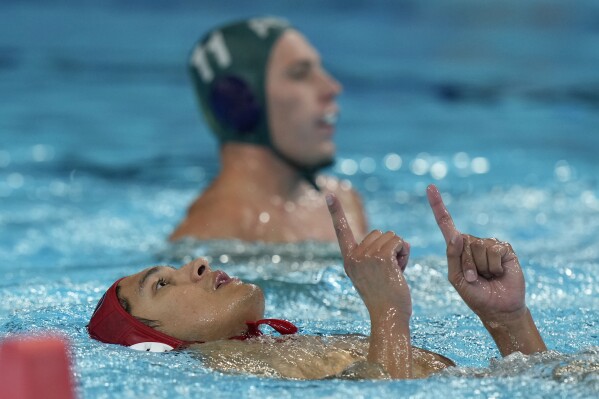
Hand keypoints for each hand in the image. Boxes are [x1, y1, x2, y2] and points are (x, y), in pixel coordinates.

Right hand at [327, 193, 412, 378]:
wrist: (388, 317)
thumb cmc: (385, 300)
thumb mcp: (371, 276)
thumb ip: (372, 256)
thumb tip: (387, 237)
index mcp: (349, 260)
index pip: (341, 231)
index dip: (336, 212)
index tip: (329, 194)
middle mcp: (355, 256)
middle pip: (378, 233)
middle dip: (389, 247)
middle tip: (389, 270)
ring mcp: (367, 256)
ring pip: (391, 236)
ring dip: (399, 251)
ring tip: (395, 272)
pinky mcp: (382, 257)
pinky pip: (399, 242)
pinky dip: (405, 253)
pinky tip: (401, 270)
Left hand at [426, 184, 524, 323]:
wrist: (499, 309)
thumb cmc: (475, 295)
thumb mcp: (456, 278)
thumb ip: (452, 257)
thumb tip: (457, 235)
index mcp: (457, 248)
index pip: (446, 223)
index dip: (438, 205)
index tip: (430, 187)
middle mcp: (472, 242)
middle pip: (463, 242)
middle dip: (467, 264)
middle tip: (475, 278)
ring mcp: (488, 244)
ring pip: (478, 247)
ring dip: (481, 267)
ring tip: (487, 277)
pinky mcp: (504, 248)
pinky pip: (493, 250)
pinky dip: (493, 266)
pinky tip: (498, 273)